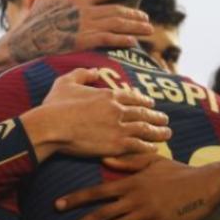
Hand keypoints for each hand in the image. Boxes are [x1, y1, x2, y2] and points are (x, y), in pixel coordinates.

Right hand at [8, 0, 153, 62]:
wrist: (23, 42)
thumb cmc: (33, 22)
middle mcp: (84, 11)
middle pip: (116, 10)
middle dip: (134, 14)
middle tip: (146, 19)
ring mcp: (84, 26)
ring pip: (116, 24)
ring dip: (134, 26)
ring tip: (148, 30)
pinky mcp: (82, 42)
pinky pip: (108, 39)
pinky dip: (121, 39)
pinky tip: (133, 42)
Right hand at [23, 68, 171, 160]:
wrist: (52, 127)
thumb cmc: (55, 105)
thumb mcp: (66, 82)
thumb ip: (82, 74)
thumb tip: (94, 71)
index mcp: (108, 94)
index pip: (132, 97)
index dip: (143, 101)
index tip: (151, 104)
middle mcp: (118, 110)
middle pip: (143, 113)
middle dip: (156, 116)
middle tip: (165, 119)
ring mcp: (119, 127)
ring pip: (145, 129)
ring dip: (158, 131)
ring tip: (167, 133)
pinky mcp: (116, 144)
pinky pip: (138, 145)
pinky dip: (148, 147)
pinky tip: (154, 148)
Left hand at [55, 156, 219, 219]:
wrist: (206, 184)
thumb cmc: (179, 172)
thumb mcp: (152, 161)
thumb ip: (127, 162)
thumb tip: (104, 158)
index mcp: (131, 183)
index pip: (97, 192)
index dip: (76, 199)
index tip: (57, 205)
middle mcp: (134, 199)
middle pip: (101, 213)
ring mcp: (146, 214)